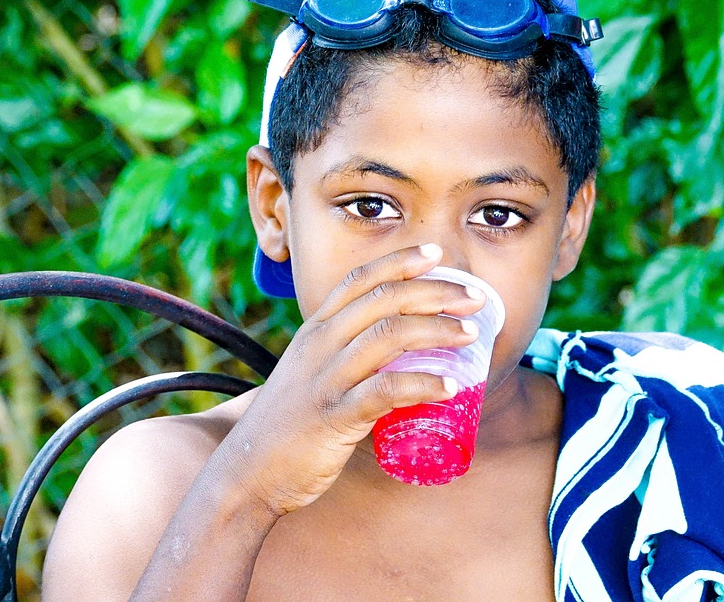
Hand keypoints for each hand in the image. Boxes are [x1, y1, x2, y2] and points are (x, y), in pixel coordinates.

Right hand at [217, 243, 486, 516]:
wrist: (248, 470)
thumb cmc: (287, 425)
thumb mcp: (309, 374)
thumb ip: (342, 358)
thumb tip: (395, 356)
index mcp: (314, 330)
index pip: (359, 280)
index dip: (399, 261)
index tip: (436, 254)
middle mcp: (318, 345)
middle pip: (383, 300)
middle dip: (434, 291)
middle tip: (476, 298)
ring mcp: (325, 379)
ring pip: (388, 337)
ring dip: (436, 330)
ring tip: (471, 335)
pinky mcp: (333, 417)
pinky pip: (384, 392)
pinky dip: (421, 385)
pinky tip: (450, 388)